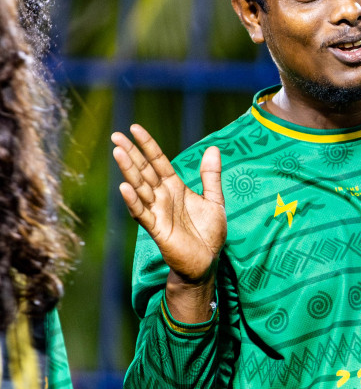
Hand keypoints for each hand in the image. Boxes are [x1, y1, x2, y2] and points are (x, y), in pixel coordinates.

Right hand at [111, 125, 225, 283]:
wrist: (207, 260)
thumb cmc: (209, 232)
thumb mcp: (215, 200)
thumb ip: (211, 176)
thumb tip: (213, 148)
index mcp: (175, 187)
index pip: (158, 161)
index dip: (147, 145)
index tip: (134, 128)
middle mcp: (162, 196)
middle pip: (144, 171)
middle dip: (131, 153)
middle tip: (116, 135)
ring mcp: (157, 211)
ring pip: (140, 188)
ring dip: (129, 171)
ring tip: (118, 153)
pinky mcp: (156, 228)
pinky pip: (142, 213)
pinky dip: (133, 200)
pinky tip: (124, 187)